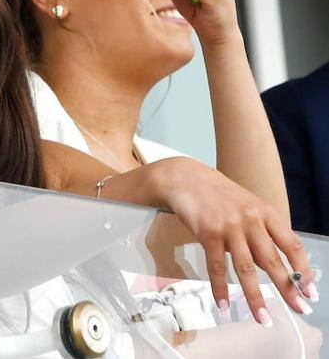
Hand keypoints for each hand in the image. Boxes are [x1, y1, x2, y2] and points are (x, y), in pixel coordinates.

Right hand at [145, 158, 314, 325]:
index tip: (310, 291)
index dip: (303, 270)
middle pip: (272, 260)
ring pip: (246, 268)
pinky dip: (220, 287)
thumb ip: (260, 232)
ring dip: (254, 296)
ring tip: (262, 318)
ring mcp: (229, 226)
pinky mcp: (208, 232)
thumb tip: (271, 266)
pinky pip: (216, 266)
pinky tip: (223, 304)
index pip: (292, 245)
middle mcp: (250, 219)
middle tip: (298, 309)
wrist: (184, 177)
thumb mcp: (246, 206)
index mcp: (265, 212)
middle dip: (287, 288)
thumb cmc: (216, 194)